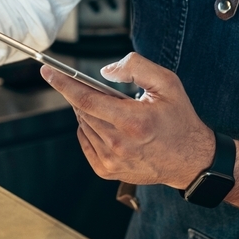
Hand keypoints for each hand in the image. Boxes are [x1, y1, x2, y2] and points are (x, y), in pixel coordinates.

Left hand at [41, 53, 215, 188]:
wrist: (191, 160)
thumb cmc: (180, 120)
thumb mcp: (167, 83)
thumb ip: (135, 67)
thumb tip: (104, 72)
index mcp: (132, 121)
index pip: (86, 98)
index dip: (63, 82)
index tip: (48, 71)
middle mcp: (118, 144)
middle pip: (82, 110)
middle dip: (81, 93)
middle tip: (97, 87)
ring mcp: (111, 161)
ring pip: (83, 125)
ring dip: (88, 111)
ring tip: (112, 108)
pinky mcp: (107, 171)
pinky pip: (85, 142)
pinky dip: (89, 128)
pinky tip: (108, 124)